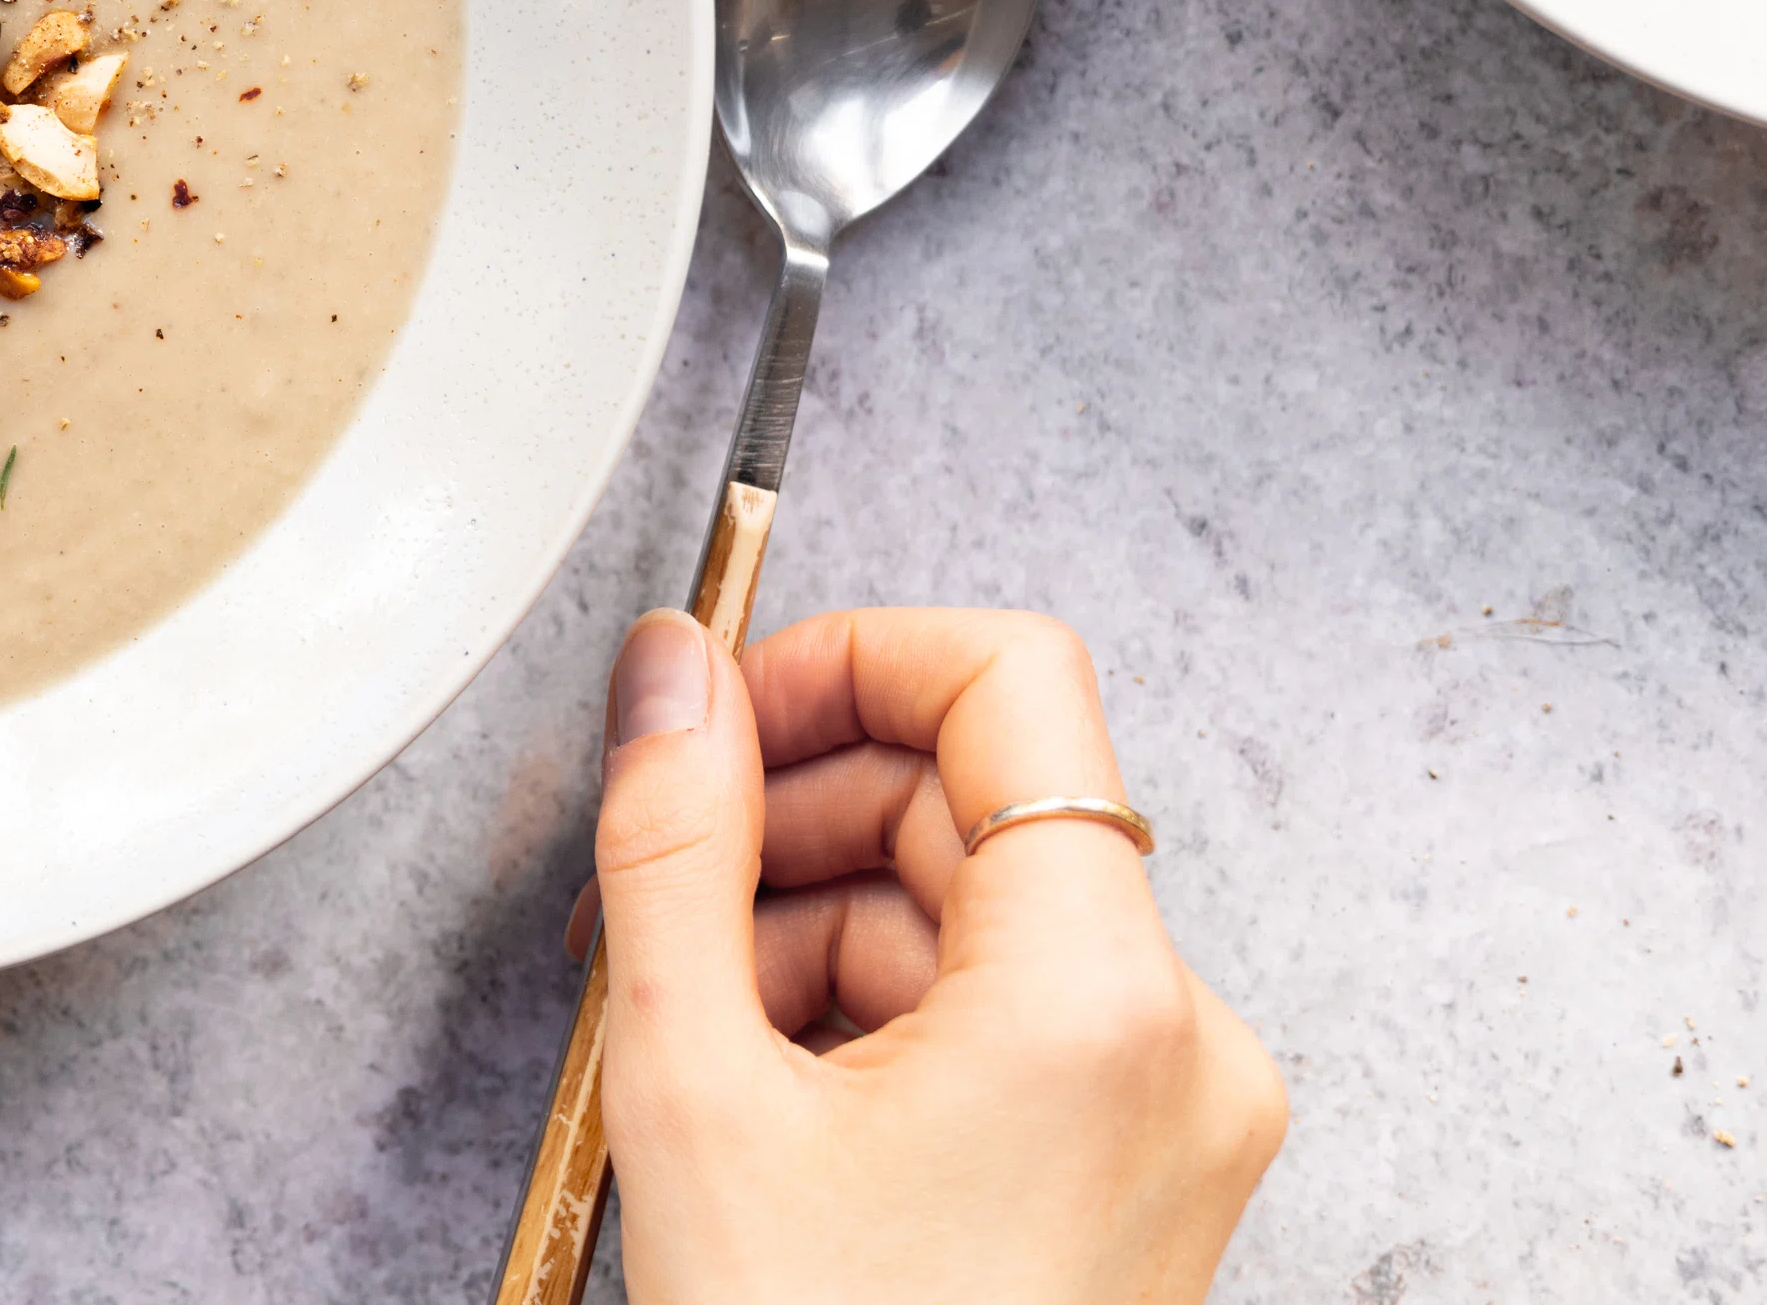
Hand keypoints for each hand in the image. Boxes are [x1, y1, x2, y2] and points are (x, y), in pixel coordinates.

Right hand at [580, 607, 1283, 1304]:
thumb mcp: (693, 1081)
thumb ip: (671, 840)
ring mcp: (1172, 1112)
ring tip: (680, 1009)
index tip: (721, 704)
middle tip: (650, 875)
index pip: (1008, 682)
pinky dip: (869, 1009)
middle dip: (794, 810)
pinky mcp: (1138, 1171)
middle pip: (979, 798)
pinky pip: (999, 1013)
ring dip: (811, 915)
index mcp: (1099, 993)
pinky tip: (753, 1078)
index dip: (846, 656)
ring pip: (973, 910)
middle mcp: (1178, 1038)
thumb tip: (670, 670)